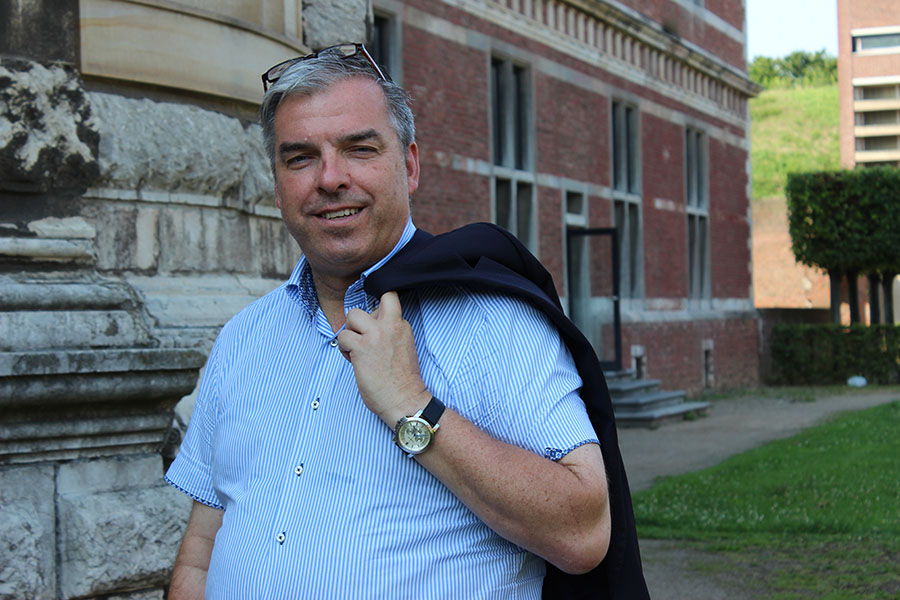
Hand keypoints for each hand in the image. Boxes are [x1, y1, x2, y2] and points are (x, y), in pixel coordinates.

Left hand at [337, 291, 429, 424]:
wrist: (405, 400)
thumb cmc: (403, 380)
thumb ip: (390, 332)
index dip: (377, 305)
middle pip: (368, 305)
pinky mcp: (362, 348)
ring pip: (352, 315)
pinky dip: (343, 348)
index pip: (389, 297)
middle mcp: (390, 326)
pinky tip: (352, 360)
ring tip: (355, 349)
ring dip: (350, 331)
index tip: (373, 320)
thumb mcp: (404, 347)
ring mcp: (376, 335)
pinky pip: (342, 336)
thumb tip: (369, 327)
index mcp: (402, 326)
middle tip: (363, 338)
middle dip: (360, 320)